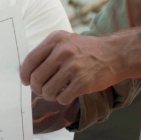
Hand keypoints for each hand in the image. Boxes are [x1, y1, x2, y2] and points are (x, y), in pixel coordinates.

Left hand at [20, 30, 136, 104]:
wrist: (115, 54)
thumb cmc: (87, 51)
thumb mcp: (66, 42)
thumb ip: (47, 53)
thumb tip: (27, 72)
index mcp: (55, 40)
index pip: (30, 60)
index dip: (25, 74)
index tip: (26, 81)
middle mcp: (62, 51)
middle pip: (36, 78)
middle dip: (37, 88)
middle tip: (42, 90)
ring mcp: (73, 67)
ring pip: (47, 91)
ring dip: (50, 95)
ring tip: (57, 92)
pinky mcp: (82, 82)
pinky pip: (62, 98)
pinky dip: (63, 99)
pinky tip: (69, 93)